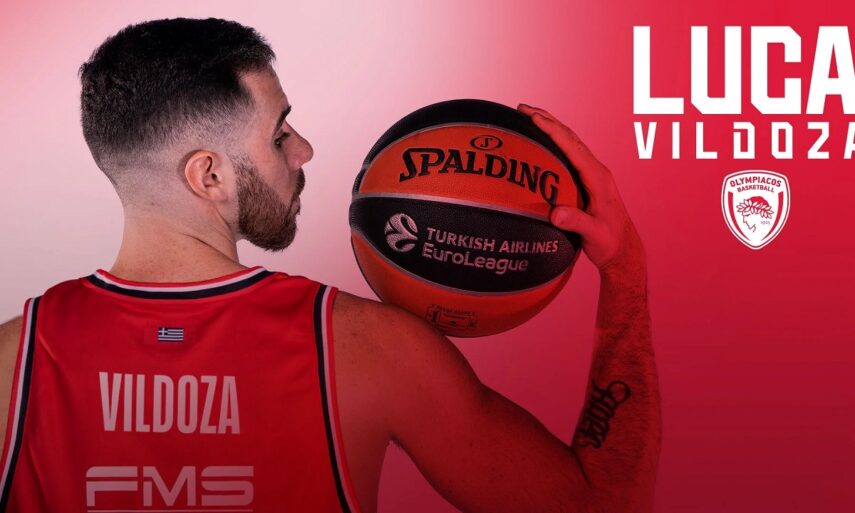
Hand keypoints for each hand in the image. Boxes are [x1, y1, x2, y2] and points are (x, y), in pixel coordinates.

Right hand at [517, 103, 644, 273]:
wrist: (623, 249)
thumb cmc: (609, 242)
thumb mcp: (594, 235)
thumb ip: (577, 223)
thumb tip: (555, 214)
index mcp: (598, 178)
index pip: (573, 147)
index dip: (553, 130)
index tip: (534, 117)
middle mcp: (596, 171)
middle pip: (570, 138)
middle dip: (547, 120)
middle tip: (522, 108)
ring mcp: (592, 174)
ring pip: (570, 143)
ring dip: (550, 128)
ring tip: (528, 117)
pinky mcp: (587, 180)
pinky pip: (569, 155)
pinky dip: (554, 142)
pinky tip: (540, 142)